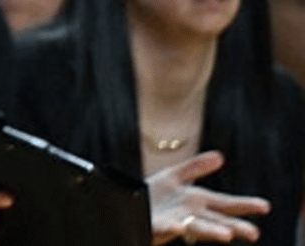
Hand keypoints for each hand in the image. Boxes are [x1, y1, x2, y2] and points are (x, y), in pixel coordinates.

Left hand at [148, 151, 268, 242]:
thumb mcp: (174, 177)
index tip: (265, 206)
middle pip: (217, 221)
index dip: (245, 205)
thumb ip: (195, 167)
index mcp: (197, 201)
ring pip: (197, 227)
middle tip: (254, 233)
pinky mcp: (156, 226)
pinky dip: (174, 227)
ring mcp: (175, 221)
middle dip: (234, 227)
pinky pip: (166, 228)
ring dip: (210, 231)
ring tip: (226, 235)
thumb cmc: (154, 196)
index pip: (226, 204)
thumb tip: (220, 156)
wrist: (126, 206)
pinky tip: (180, 227)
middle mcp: (191, 214)